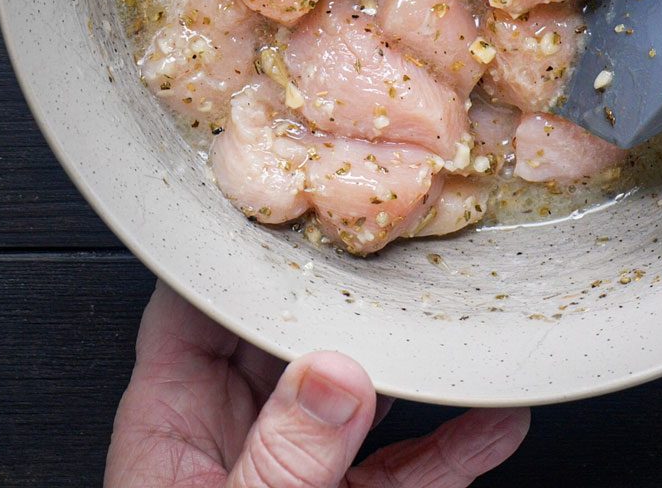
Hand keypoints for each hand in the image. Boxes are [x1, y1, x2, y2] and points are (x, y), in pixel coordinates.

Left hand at [106, 281, 528, 486]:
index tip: (298, 202)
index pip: (192, 307)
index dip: (238, 251)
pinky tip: (494, 423)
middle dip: (347, 295)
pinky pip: (399, 473)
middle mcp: (227, 439)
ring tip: (466, 324)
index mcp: (167, 425)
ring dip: (416, 368)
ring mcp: (288, 477)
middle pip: (288, 336)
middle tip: (403, 250)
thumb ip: (288, 456)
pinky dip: (449, 449)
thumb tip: (337, 373)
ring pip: (356, 399)